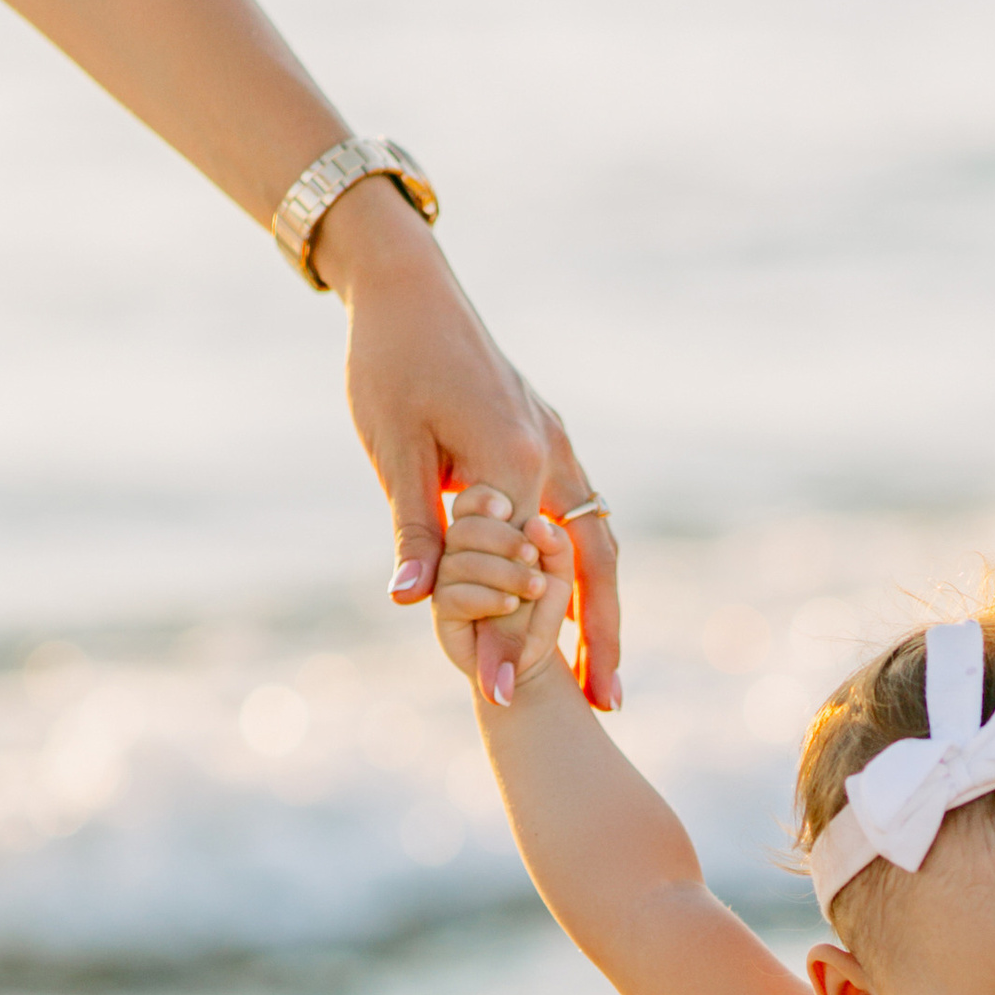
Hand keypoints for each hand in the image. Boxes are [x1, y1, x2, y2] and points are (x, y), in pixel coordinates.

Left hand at [324, 185, 620, 709]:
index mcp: (513, 460)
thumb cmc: (389, 362)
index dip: (508, 641)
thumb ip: (414, 528)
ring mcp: (560, 447)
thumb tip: (412, 601)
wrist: (410, 286)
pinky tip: (581, 616)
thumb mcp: (392, 449)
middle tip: (605, 708)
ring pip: (598, 548)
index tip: (498, 700)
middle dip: (597, 641)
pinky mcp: (552, 442)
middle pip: (591, 569)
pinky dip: (587, 575)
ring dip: (604, 614)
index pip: (518, 574)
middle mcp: (552, 456)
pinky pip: (583, 522)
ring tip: (603, 679)